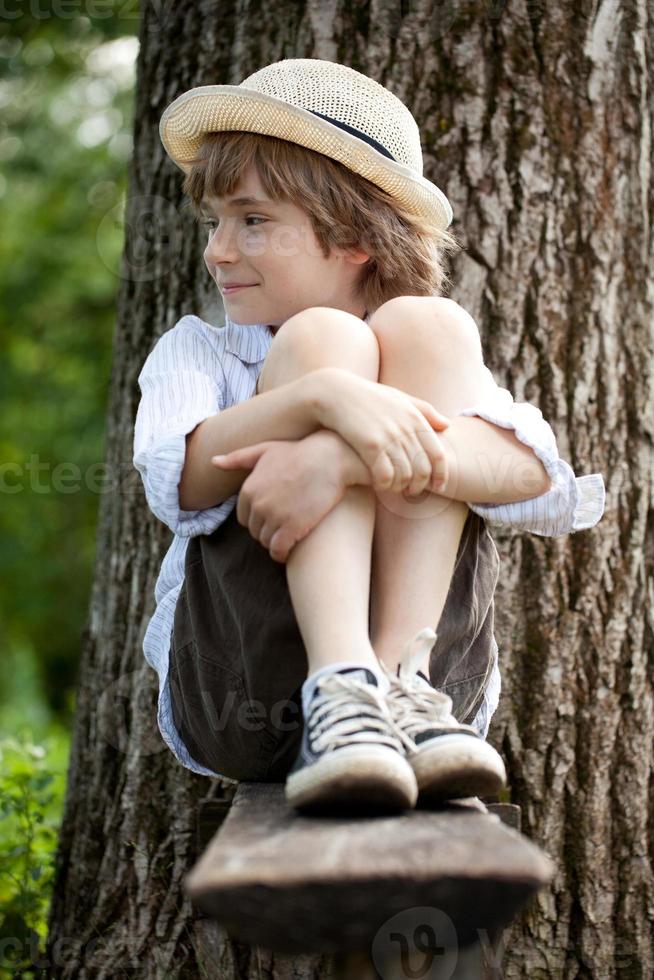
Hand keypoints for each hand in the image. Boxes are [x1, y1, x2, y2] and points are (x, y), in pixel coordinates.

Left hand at [211, 434, 346, 562]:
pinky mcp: (292, 527)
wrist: (329, 459)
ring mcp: (275, 517)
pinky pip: (279, 550)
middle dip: (267, 531)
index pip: (245, 518)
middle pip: (255, 532)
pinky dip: (282, 554)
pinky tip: (289, 551)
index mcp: (249, 489)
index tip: (273, 516)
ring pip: (267, 542)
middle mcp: (258, 505)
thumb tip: (213, 461)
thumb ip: (238, 458)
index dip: (258, 519)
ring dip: (276, 542)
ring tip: (289, 536)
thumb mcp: (265, 450)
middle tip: (284, 526)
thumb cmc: (299, 452)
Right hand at [313, 367, 450, 495]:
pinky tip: (378, 484)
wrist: (336, 393)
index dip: (441, 475)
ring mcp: (389, 437)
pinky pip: (385, 476)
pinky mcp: (370, 444)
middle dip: (419, 486)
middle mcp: (405, 428)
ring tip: (393, 488)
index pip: (438, 455)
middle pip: (422, 469)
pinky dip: (384, 485)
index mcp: (416, 418)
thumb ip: (424, 411)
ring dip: (400, 487)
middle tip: (411, 492)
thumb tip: (446, 425)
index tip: (438, 487)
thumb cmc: (368, 397)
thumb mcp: (399, 398)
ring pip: (405, 476)